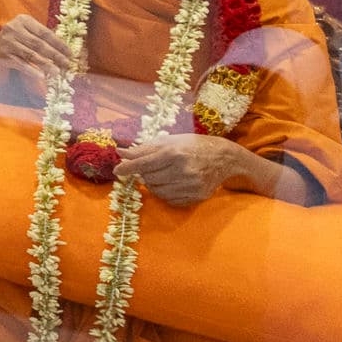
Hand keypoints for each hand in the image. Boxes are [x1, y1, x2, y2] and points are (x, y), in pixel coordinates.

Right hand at [0, 15, 73, 76]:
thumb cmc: (17, 40)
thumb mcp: (27, 32)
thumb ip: (42, 36)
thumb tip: (65, 49)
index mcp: (23, 20)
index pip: (45, 32)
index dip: (59, 43)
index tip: (70, 53)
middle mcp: (13, 29)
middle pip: (39, 44)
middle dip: (55, 55)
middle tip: (66, 64)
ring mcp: (7, 42)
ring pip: (30, 55)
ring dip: (45, 64)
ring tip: (57, 71)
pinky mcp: (2, 55)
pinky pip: (20, 64)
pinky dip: (31, 70)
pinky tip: (41, 75)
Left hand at [114, 135, 248, 205]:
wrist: (224, 157)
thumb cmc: (192, 145)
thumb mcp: (169, 141)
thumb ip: (144, 148)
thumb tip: (120, 152)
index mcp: (175, 153)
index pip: (143, 163)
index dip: (128, 167)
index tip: (117, 170)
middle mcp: (183, 170)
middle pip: (149, 179)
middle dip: (144, 174)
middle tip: (150, 168)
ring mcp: (191, 185)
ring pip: (157, 192)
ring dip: (153, 184)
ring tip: (162, 174)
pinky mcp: (196, 196)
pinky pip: (170, 200)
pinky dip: (165, 193)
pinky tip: (171, 183)